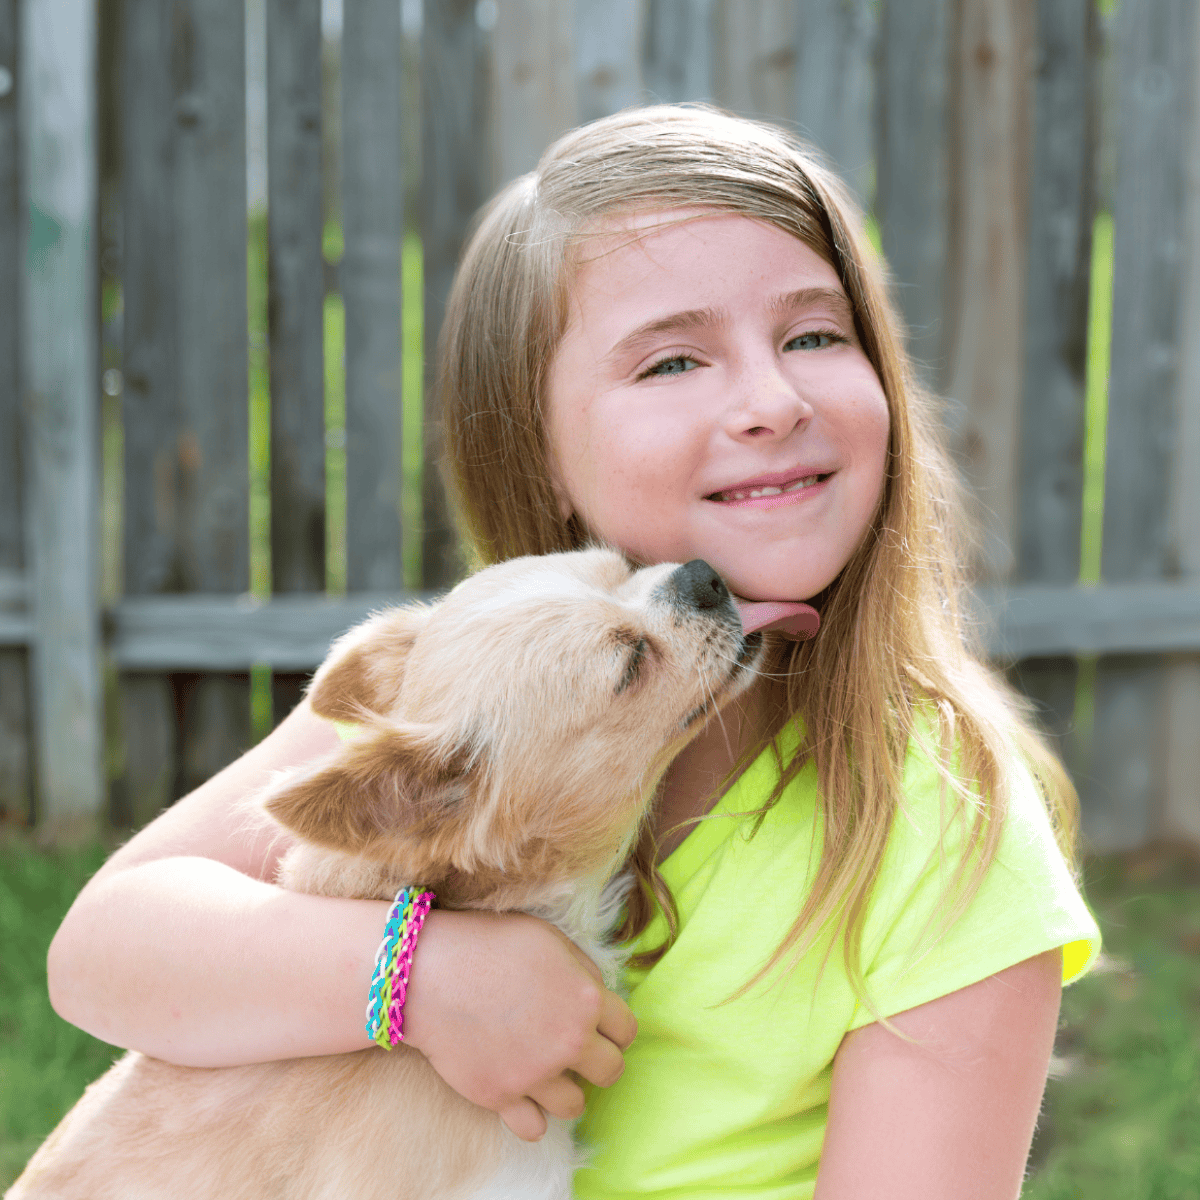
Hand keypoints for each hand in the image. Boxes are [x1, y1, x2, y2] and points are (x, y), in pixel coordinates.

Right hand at [401, 909, 636, 1141]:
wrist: (427, 971)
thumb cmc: (489, 944)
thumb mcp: (548, 938)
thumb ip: (582, 970)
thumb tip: (598, 994)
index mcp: (585, 1001)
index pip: (627, 1031)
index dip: (614, 1026)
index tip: (600, 1025)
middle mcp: (568, 1042)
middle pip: (611, 1072)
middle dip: (598, 1060)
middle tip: (575, 1049)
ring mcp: (534, 1075)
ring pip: (575, 1105)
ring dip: (565, 1088)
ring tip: (544, 1067)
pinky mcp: (500, 1097)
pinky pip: (534, 1129)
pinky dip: (532, 1115)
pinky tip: (522, 1091)